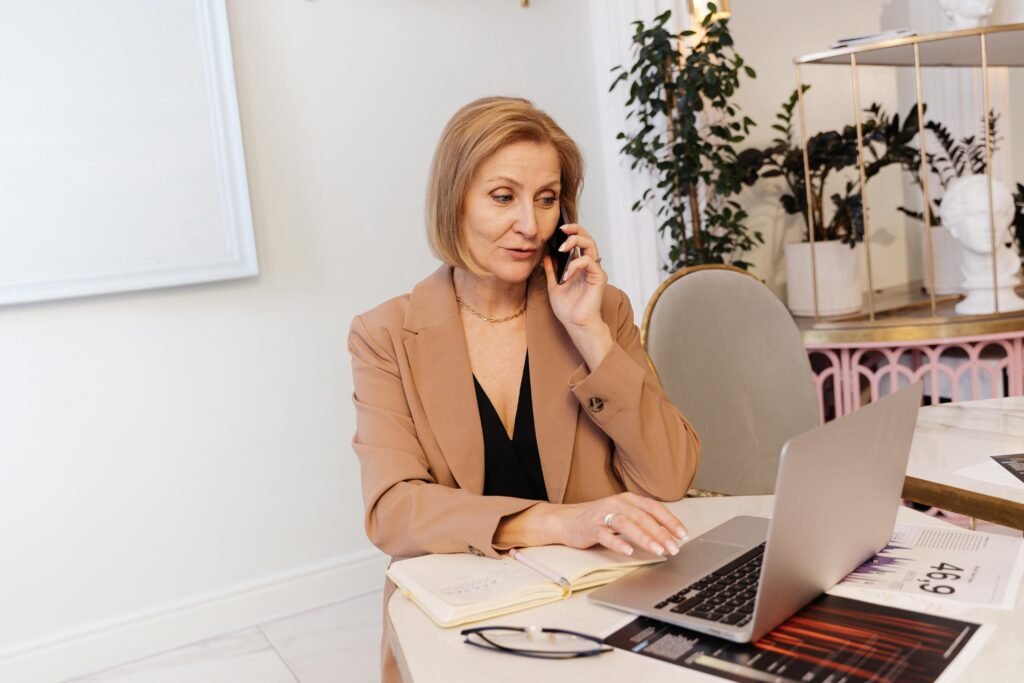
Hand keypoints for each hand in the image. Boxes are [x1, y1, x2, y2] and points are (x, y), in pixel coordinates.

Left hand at [542, 223, 612, 367]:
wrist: (575, 325)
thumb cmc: (568, 309)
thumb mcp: (553, 286)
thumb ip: (551, 270)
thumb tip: (546, 255)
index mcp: (580, 266)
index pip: (579, 242)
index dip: (572, 232)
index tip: (559, 229)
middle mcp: (590, 266)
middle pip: (588, 238)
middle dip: (575, 230)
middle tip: (562, 230)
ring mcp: (595, 271)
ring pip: (591, 245)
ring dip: (576, 242)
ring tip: (563, 248)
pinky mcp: (598, 278)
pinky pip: (589, 262)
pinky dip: (576, 264)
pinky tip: (566, 274)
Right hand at [550, 493, 688, 556]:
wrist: (565, 520)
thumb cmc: (597, 519)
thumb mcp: (622, 515)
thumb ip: (641, 521)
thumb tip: (668, 536)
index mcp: (628, 499)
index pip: (654, 508)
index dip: (670, 521)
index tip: (682, 535)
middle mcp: (617, 503)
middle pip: (643, 517)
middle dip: (661, 533)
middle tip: (674, 547)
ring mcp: (603, 514)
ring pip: (627, 524)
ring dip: (645, 538)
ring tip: (658, 550)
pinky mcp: (590, 527)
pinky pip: (605, 535)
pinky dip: (618, 543)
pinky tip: (628, 551)